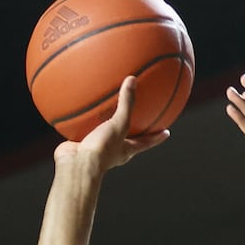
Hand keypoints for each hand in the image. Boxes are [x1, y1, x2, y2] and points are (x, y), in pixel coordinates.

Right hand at [53, 75, 170, 172]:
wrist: (77, 164)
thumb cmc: (102, 149)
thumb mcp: (119, 124)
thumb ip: (126, 103)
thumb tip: (133, 80)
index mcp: (126, 149)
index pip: (146, 142)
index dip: (156, 137)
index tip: (166, 132)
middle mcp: (113, 151)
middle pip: (127, 140)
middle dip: (132, 132)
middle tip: (137, 121)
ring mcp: (96, 149)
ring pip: (104, 135)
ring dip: (105, 125)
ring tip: (104, 110)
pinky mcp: (81, 146)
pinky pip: (83, 131)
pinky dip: (82, 123)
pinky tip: (78, 112)